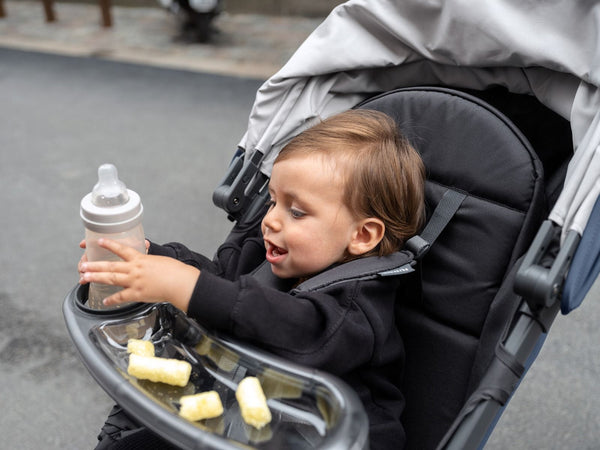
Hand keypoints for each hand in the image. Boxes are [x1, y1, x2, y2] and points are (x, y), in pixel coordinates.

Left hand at [78, 238, 198, 311]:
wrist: (180, 283)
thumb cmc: (175, 271)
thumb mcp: (160, 260)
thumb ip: (149, 261)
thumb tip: (146, 261)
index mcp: (141, 259)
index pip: (121, 249)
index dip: (109, 245)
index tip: (99, 242)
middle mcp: (135, 269)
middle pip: (110, 266)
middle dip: (94, 265)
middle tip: (83, 265)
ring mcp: (135, 282)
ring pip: (111, 279)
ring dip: (96, 278)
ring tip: (85, 278)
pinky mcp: (137, 294)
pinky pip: (121, 297)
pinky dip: (112, 300)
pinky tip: (105, 301)